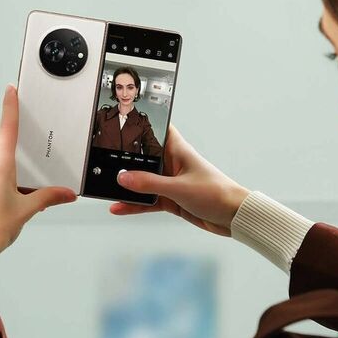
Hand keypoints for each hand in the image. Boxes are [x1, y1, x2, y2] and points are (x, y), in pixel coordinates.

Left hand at [0, 85, 76, 250]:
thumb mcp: (27, 209)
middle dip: (18, 142)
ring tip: (25, 180)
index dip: (10, 106)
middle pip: (4, 142)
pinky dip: (4, 173)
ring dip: (12, 162)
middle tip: (31, 141)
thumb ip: (49, 197)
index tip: (11, 89)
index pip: (7, 127)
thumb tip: (66, 194)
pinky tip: (13, 191)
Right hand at [111, 125, 248, 235]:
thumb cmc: (216, 193)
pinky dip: (134, 204)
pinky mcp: (170, 199)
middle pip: (144, 157)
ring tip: (108, 188)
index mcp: (177, 150)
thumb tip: (123, 178)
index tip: (122, 121)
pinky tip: (119, 207)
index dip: (142, 123)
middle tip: (104, 161)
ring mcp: (170, 182)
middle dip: (126, 160)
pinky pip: (147, 200)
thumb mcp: (179, 188)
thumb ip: (149, 183)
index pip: (158, 129)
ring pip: (143, 181)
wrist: (233, 217)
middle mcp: (172, 163)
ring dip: (128, 186)